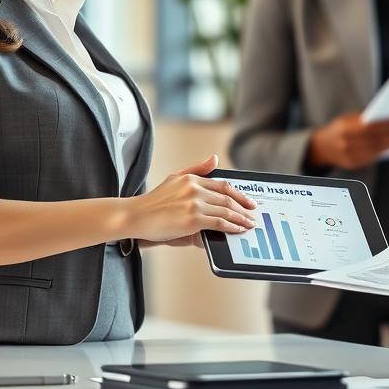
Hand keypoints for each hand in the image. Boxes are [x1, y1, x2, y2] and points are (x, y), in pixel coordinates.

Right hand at [126, 154, 256, 245]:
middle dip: (243, 207)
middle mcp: (194, 188)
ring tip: (249, 224)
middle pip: (227, 198)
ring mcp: (194, 204)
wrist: (135, 216)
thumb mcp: (175, 178)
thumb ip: (197, 169)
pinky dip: (231, 226)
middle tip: (253, 214)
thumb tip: (215, 158)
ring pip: (226, 210)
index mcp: (192, 179)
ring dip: (241, 218)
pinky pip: (219, 222)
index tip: (248, 201)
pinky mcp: (193, 220)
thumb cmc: (153, 201)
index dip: (239, 194)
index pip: (222, 186)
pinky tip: (238, 230)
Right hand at [307, 113, 388, 169]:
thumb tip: (388, 115)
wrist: (321, 147)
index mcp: (345, 128)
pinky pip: (374, 157)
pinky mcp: (354, 164)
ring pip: (377, 150)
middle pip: (376, 139)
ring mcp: (350, 156)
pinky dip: (387, 150)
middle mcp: (347, 143)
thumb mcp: (347, 118)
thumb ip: (364, 118)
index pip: (371, 127)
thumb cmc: (339, 128)